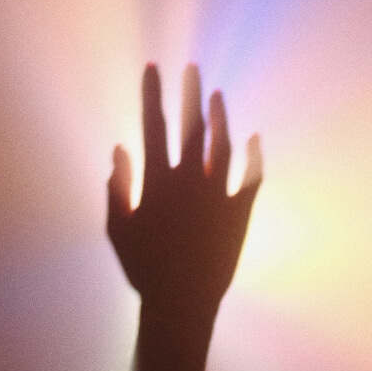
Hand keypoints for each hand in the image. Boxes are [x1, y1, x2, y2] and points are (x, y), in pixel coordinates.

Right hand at [107, 64, 262, 314]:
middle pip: (191, 126)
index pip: (152, 125)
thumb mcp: (118, 229)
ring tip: (216, 95)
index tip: (152, 67)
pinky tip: (254, 137)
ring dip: (220, 117)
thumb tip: (119, 148)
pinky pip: (251, 177)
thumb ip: (117, 187)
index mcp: (157, 182)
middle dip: (190, 94)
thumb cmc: (143, 268)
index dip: (152, 93)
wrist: (183, 303)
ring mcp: (217, 195)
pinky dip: (254, 156)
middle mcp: (189, 182)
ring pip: (222, 145)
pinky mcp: (240, 212)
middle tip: (191, 68)